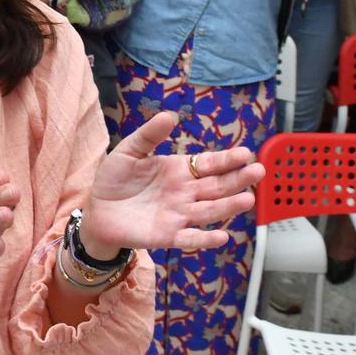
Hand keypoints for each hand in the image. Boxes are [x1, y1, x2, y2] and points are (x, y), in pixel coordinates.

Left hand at [81, 111, 262, 255]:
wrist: (96, 210)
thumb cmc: (114, 179)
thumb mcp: (129, 150)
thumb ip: (149, 135)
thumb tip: (169, 115)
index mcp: (179, 170)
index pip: (209, 164)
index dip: (227, 160)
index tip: (245, 154)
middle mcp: (185, 193)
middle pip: (217, 186)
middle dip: (238, 180)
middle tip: (258, 172)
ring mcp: (179, 215)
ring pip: (209, 211)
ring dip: (228, 207)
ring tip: (247, 200)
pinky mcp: (168, 236)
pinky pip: (190, 238)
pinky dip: (205, 239)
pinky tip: (222, 236)